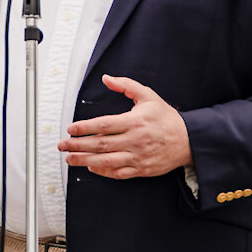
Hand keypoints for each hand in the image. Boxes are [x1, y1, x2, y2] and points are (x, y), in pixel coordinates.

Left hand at [58, 74, 192, 179]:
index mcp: (135, 122)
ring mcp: (137, 156)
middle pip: (100, 144)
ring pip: (106, 161)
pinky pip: (118, 173)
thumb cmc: (166, 118)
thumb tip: (107, 78)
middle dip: (78, 145)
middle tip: (63, 145)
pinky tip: (91, 167)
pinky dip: (103, 172)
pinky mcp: (141, 169)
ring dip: (85, 160)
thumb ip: (126, 85)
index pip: (104, 125)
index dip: (85, 127)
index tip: (71, 128)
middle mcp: (135, 140)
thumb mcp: (147, 96)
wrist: (188, 140)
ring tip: (70, 159)